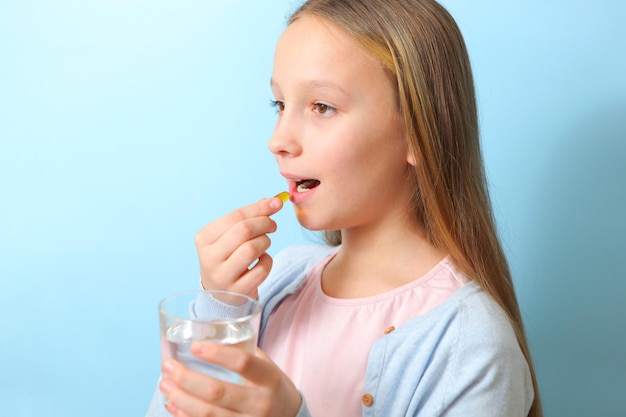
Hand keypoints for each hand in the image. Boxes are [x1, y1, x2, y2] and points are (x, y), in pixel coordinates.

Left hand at [159, 345, 301, 416]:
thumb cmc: (272, 388)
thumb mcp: (268, 367)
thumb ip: (245, 353)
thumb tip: (210, 334)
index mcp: (269, 379)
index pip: (242, 363)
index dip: (217, 354)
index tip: (194, 346)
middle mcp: (260, 404)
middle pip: (218, 392)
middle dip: (187, 379)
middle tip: (168, 366)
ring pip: (208, 414)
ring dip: (180, 399)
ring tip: (165, 384)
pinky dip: (185, 416)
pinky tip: (173, 405)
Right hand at [195, 197, 283, 297]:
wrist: (220, 291)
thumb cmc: (228, 256)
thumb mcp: (229, 235)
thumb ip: (248, 217)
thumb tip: (273, 201)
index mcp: (204, 238)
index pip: (235, 216)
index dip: (259, 208)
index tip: (277, 203)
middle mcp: (209, 257)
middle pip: (244, 230)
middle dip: (264, 223)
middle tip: (272, 225)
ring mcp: (222, 276)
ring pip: (252, 248)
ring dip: (265, 242)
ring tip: (264, 243)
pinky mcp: (237, 291)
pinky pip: (262, 269)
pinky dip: (268, 260)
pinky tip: (262, 260)